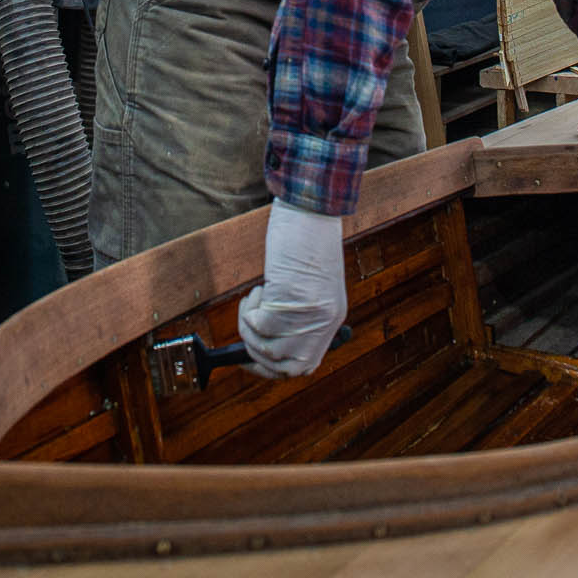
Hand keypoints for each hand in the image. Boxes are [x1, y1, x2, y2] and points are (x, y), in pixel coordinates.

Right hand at [236, 199, 346, 376]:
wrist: (313, 208)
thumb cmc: (306, 241)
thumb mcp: (309, 288)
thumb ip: (298, 316)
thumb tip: (266, 344)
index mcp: (331, 320)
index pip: (303, 365)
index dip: (273, 369)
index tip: (252, 358)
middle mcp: (324, 323)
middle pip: (285, 367)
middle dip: (256, 354)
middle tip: (247, 326)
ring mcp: (310, 314)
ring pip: (267, 350)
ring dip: (249, 328)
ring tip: (255, 299)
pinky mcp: (292, 299)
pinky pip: (258, 326)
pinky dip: (249, 310)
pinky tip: (259, 288)